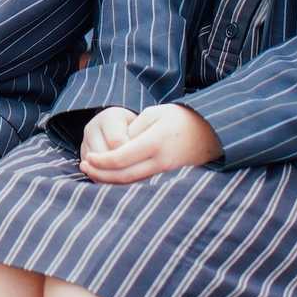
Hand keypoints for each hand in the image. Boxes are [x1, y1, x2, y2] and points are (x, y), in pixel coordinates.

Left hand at [78, 104, 221, 184]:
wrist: (211, 132)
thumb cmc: (180, 118)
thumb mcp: (155, 114)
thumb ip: (134, 129)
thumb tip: (116, 147)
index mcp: (155, 142)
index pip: (121, 157)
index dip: (101, 160)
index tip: (88, 157)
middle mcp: (161, 161)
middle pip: (124, 176)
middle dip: (101, 174)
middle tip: (84, 167)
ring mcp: (166, 172)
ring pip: (133, 183)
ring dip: (111, 181)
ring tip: (93, 173)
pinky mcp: (168, 177)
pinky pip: (143, 183)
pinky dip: (125, 182)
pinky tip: (112, 177)